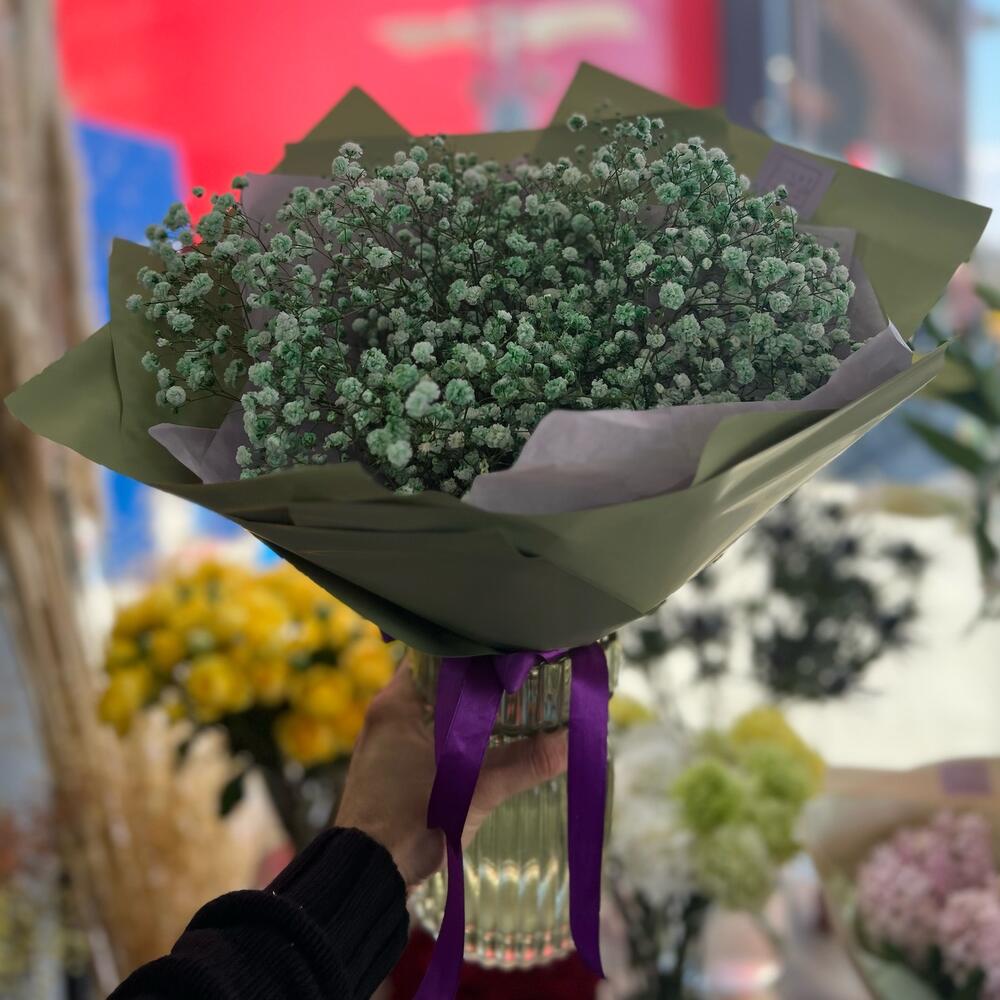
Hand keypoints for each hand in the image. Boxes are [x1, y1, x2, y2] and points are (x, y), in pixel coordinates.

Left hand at [335, 660, 567, 886]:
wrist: (366, 875)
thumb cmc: (411, 819)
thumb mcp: (473, 789)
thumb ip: (524, 762)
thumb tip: (572, 740)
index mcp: (396, 702)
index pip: (437, 654)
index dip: (474, 651)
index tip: (509, 650)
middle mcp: (388, 715)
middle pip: (440, 683)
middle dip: (479, 683)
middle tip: (521, 677)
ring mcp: (387, 744)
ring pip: (437, 713)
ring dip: (469, 713)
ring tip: (513, 706)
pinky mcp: (392, 770)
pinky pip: (431, 738)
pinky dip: (458, 737)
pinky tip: (488, 744)